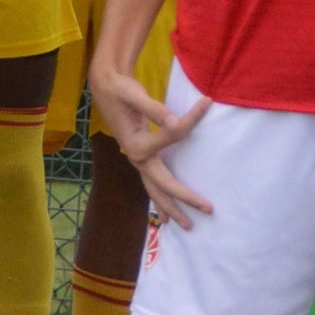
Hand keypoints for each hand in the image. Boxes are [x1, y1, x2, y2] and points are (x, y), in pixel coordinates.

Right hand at [90, 63, 210, 228]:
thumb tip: (174, 123)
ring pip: (155, 191)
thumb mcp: (134, 95)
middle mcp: (136, 158)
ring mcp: (138, 161)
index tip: (207, 102)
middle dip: (186, 198)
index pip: (173, 135)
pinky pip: (152, 184)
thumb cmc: (120, 90)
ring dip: (171, 208)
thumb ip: (154, 109)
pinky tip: (167, 213)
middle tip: (209, 209)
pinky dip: (161, 199)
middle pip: (163, 184)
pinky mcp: (140, 159)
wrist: (105, 88)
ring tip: (187, 226)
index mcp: (136, 144)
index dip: (191, 119)